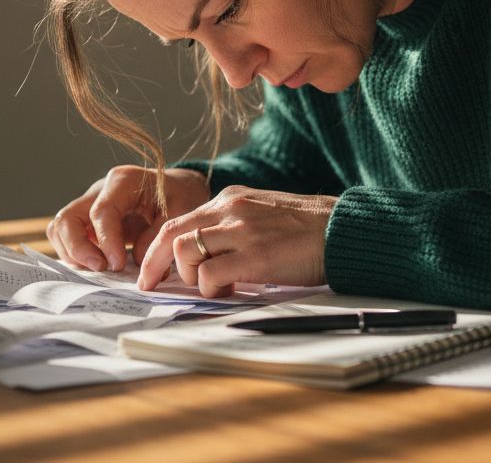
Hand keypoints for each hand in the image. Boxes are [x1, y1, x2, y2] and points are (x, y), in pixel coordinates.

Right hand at [46, 165, 211, 271]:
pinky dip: (75, 255)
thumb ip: (157, 236)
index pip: (101, 211)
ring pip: (61, 228)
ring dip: (73, 253)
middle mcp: (99, 190)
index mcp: (123, 181)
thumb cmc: (180, 196)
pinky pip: (68, 238)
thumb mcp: (181, 211)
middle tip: (101, 269)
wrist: (180, 189)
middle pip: (68, 218)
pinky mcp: (88, 222)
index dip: (106, 241)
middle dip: (78, 248)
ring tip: (99, 270)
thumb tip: (136, 264)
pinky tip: (97, 267)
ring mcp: (90, 205)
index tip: (118, 264)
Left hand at [137, 185, 336, 297]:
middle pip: (171, 234)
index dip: (157, 249)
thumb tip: (205, 259)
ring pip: (186, 252)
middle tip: (151, 285)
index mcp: (230, 199)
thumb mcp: (261, 216)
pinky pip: (209, 274)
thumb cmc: (306, 229)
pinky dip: (209, 288)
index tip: (150, 270)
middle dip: (153, 264)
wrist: (339, 230)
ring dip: (189, 276)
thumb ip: (232, 229)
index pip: (178, 220)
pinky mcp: (254, 255)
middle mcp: (230, 209)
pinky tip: (228, 291)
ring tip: (212, 286)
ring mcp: (241, 231)